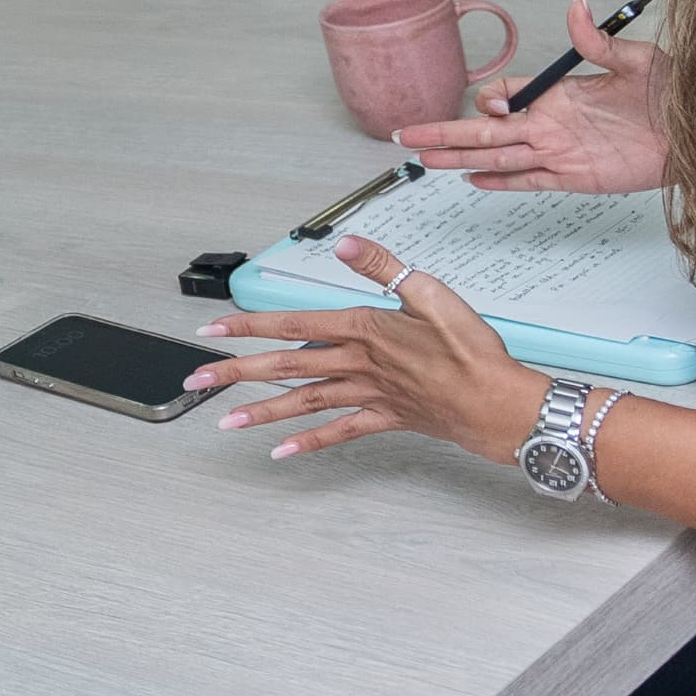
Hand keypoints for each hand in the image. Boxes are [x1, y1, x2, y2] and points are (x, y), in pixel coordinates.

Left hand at [190, 237, 548, 461]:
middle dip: (235, 372)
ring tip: (225, 421)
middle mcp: (356, 364)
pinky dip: (309, 443)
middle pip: (284, 366)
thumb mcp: (431, 293)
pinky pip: (339, 433)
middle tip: (195, 381)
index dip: (247, 325)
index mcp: (362, 330)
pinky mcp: (384, 419)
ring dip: (261, 411)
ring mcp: (367, 395)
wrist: (500, 404)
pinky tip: (282, 452)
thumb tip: (345, 243)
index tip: (212, 329)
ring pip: (303, 402)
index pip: (291, 323)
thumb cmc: (472, 351)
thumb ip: (383, 266)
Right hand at [396, 0, 673, 192]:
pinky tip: (475, 180)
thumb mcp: (635, 57)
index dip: (489, 99)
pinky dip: (502, 181)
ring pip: (497, 157)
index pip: (507, 97)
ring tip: (426, 160)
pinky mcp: (576, 177)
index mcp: (561, 94)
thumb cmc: (675, 94)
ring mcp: (561, 153)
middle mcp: (553, 125)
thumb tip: (576, 3)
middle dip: (445, 133)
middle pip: (486, 132)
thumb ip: (595, 39)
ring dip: (460, 158)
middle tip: (407, 134)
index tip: (486, 101)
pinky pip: (529, 180)